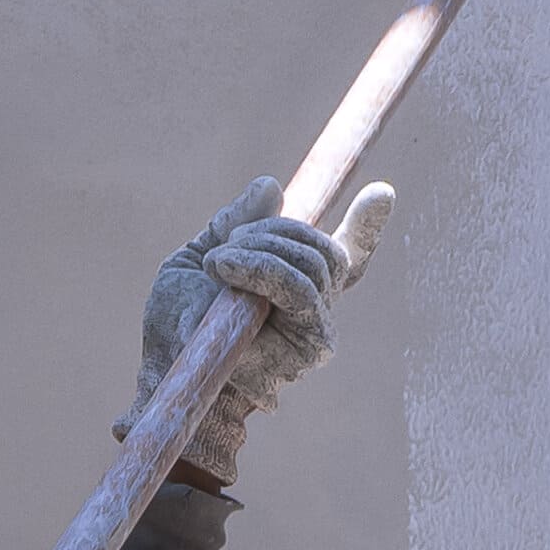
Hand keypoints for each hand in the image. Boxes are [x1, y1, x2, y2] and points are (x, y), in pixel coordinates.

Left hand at [128, 175, 392, 479]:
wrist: (168, 363)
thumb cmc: (179, 320)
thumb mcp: (203, 255)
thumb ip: (237, 223)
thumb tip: (271, 186)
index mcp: (297, 285)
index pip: (346, 256)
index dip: (367, 227)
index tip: (381, 194)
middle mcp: (316, 307)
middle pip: (324, 249)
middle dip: (275, 230)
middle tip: (229, 241)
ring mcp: (317, 328)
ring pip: (314, 264)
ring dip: (262, 250)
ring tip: (219, 262)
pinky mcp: (311, 347)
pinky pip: (300, 290)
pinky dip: (262, 269)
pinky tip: (225, 267)